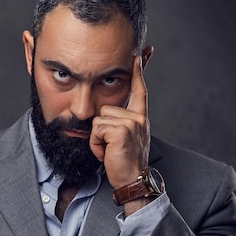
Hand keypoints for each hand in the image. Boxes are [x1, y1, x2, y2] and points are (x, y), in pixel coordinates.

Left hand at [90, 54, 150, 188]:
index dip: (138, 72)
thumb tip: (106, 115)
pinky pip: (96, 130)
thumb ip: (121, 123)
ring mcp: (131, 123)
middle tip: (111, 146)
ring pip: (98, 120)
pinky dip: (96, 144)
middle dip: (101, 129)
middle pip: (105, 109)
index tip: (139, 55)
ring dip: (97, 138)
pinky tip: (106, 153)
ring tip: (109, 150)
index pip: (139, 91)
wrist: (133, 181)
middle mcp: (138, 117)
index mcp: (140, 117)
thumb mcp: (126, 138)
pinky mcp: (121, 131)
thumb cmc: (125, 162)